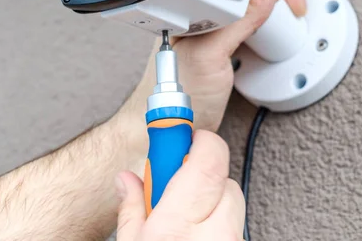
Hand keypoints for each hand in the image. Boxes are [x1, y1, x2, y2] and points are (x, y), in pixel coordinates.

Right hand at [116, 130, 243, 240]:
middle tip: (174, 184)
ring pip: (233, 204)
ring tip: (183, 217)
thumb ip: (131, 211)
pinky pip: (234, 225)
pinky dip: (217, 223)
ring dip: (211, 201)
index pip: (206, 162)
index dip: (197, 139)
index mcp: (178, 227)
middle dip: (200, 173)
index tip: (179, 131)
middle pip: (223, 179)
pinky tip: (195, 233)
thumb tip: (128, 181)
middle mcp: (215, 235)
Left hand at [124, 0, 306, 131]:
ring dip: (278, 6)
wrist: (176, 129)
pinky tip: (275, 35)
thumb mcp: (208, 54)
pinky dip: (273, 25)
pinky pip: (259, 22)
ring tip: (286, 20)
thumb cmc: (178, 95)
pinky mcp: (231, 43)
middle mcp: (207, 8)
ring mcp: (221, 25)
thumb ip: (235, 20)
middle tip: (292, 7)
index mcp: (195, 2)